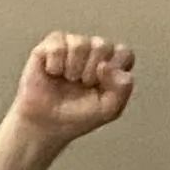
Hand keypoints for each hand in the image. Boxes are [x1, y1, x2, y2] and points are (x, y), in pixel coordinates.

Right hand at [8, 33, 136, 147]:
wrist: (45, 124)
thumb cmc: (76, 116)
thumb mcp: (109, 110)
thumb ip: (122, 89)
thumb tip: (110, 66)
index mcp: (111, 64)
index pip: (124, 53)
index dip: (114, 70)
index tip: (101, 86)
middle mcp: (93, 50)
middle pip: (103, 45)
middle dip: (91, 72)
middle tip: (81, 85)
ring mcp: (72, 45)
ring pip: (80, 44)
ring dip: (72, 69)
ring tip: (67, 79)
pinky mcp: (50, 45)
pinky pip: (57, 46)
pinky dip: (55, 65)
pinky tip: (52, 73)